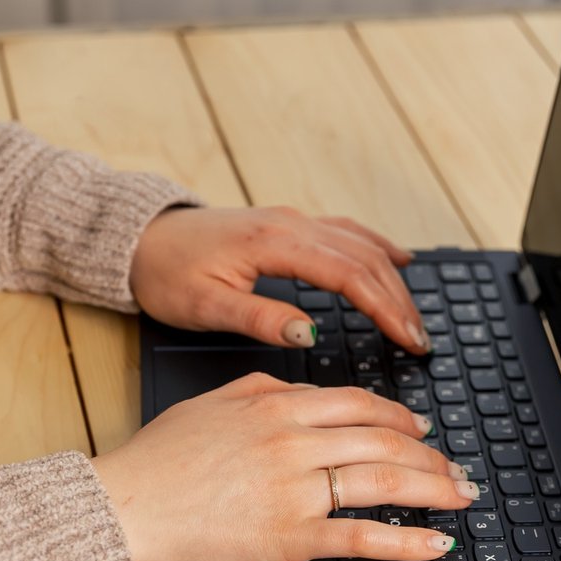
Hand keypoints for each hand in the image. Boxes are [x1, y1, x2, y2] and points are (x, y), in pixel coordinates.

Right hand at [92, 373, 473, 560]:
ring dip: (434, 489)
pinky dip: (407, 541)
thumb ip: (263, 391)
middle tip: (455, 467)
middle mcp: (294, 440)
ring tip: (460, 496)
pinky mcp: (291, 536)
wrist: (125, 508)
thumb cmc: (158, 462)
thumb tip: (300, 391)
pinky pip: (363, 537)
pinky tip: (437, 544)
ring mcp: (296, 489)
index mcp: (277, 405)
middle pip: (385, 441)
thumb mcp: (213, 404)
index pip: (359, 404)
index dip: (400, 418)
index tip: (421, 429)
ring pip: (385, 481)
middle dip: (430, 454)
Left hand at [131, 206, 428, 352]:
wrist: (139, 238)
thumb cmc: (166, 273)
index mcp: (275, 243)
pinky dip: (377, 247)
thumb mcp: (204, 306)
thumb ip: (259, 318)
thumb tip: (308, 332)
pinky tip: (397, 260)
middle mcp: (291, 225)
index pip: (349, 275)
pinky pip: (346, 232)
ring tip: (414, 315)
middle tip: (421, 340)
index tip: (408, 339)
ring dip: (393, 278)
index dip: (385, 308)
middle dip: (398, 300)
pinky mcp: (288, 225)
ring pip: (360, 244)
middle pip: (364, 259)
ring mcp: (292, 221)